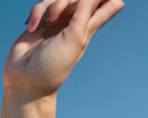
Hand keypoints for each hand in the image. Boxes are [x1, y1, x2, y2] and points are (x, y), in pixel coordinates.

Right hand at [3, 0, 124, 97]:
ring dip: (51, 7)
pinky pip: (40, 6)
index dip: (110, 3)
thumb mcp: (74, 38)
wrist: (28, 79)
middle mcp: (72, 24)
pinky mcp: (40, 22)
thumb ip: (84, 12)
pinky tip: (32, 28)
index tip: (120, 0)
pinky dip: (36, 14)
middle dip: (69, 1)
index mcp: (86, 30)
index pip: (102, 10)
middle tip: (59, 17)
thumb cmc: (54, 65)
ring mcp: (56, 22)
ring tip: (47, 25)